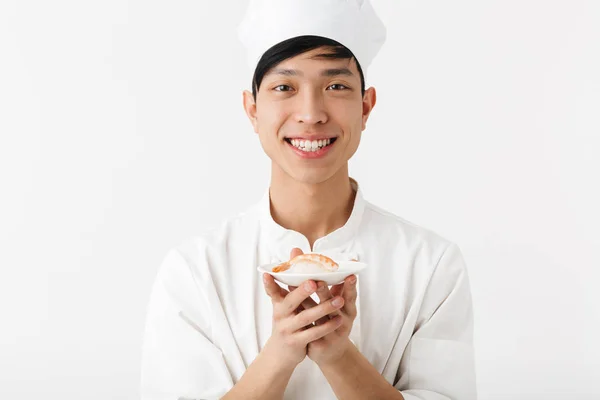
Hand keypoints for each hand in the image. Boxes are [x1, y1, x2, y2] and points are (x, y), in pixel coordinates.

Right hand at [262, 248, 344, 368]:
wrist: (281, 353)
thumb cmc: (288, 322)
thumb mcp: (286, 305)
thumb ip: (293, 284)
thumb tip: (296, 252)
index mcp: (279, 303)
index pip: (272, 291)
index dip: (269, 283)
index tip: (268, 273)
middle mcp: (281, 315)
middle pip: (291, 301)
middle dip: (302, 291)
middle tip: (314, 282)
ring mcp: (288, 329)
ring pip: (306, 317)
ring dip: (323, 308)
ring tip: (339, 300)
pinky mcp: (296, 342)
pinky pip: (313, 333)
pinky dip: (326, 326)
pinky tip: (338, 319)